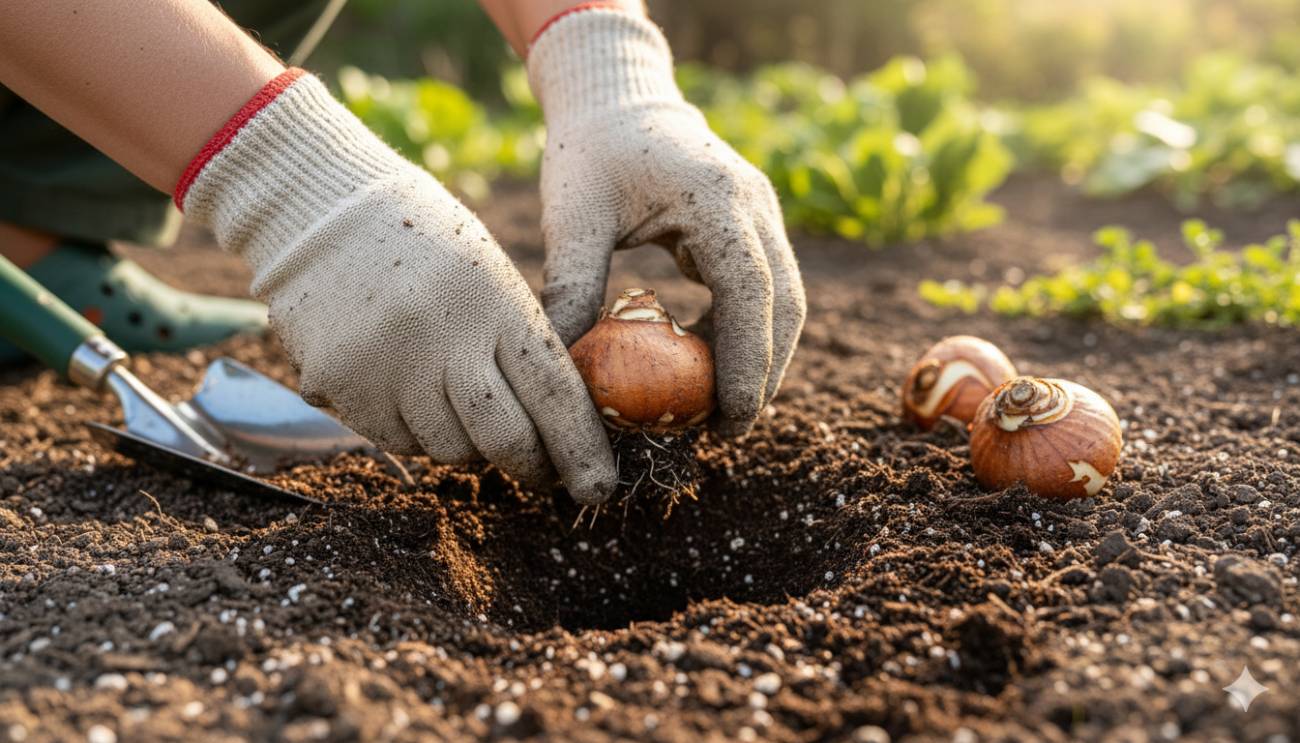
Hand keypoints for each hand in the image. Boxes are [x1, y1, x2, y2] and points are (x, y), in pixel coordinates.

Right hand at [179, 71, 616, 503]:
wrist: (317, 207)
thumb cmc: (425, 240)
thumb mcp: (489, 274)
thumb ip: (521, 342)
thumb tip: (558, 425)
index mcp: (495, 302)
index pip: (553, 394)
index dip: (581, 450)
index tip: (600, 488)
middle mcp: (442, 340)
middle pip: (504, 439)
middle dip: (532, 466)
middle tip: (544, 475)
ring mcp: (387, 367)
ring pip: (450, 449)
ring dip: (471, 444)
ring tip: (464, 406)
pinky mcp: (340, 387)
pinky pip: (398, 441)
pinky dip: (418, 432)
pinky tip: (411, 390)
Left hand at [527, 8, 805, 437]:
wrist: (615, 98)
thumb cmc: (587, 152)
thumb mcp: (571, 214)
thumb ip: (570, 284)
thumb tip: (563, 368)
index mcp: (717, 198)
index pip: (750, 292)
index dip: (748, 362)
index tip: (730, 418)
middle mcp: (754, 204)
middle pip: (784, 303)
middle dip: (765, 372)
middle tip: (727, 429)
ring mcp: (761, 211)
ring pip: (784, 298)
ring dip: (763, 355)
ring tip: (722, 408)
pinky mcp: (752, 222)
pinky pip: (764, 286)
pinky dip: (747, 330)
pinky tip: (710, 363)